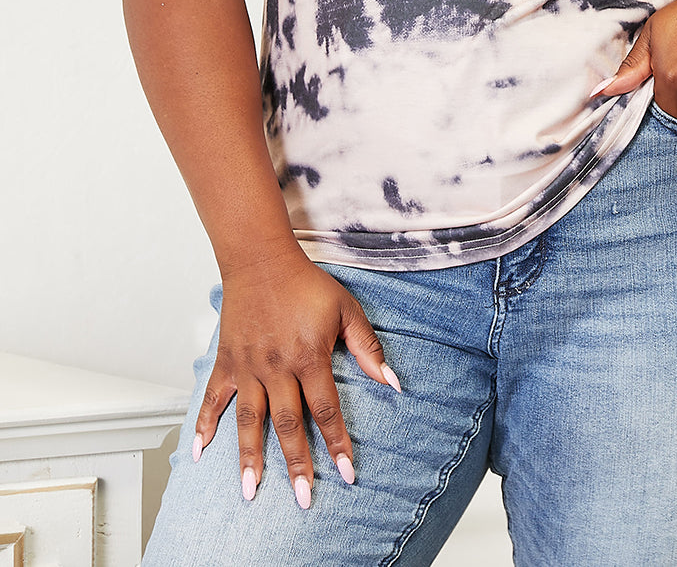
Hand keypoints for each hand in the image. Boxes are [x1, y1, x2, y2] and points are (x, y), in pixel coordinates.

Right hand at [193, 248, 399, 507]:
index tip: (347, 474)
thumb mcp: (346, 309)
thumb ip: (367, 347)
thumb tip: (392, 382)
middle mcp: (277, 367)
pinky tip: (200, 453)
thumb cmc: (306, 284)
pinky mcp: (227, 361)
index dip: (337, 444)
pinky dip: (204, 425)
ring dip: (250, 458)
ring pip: (249, 420)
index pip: (326, 410)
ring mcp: (248, 367)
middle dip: (297, 465)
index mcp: (309, 356)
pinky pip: (213, 398)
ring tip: (250, 492)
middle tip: (303, 500)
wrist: (262, 260)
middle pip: (288, 424)